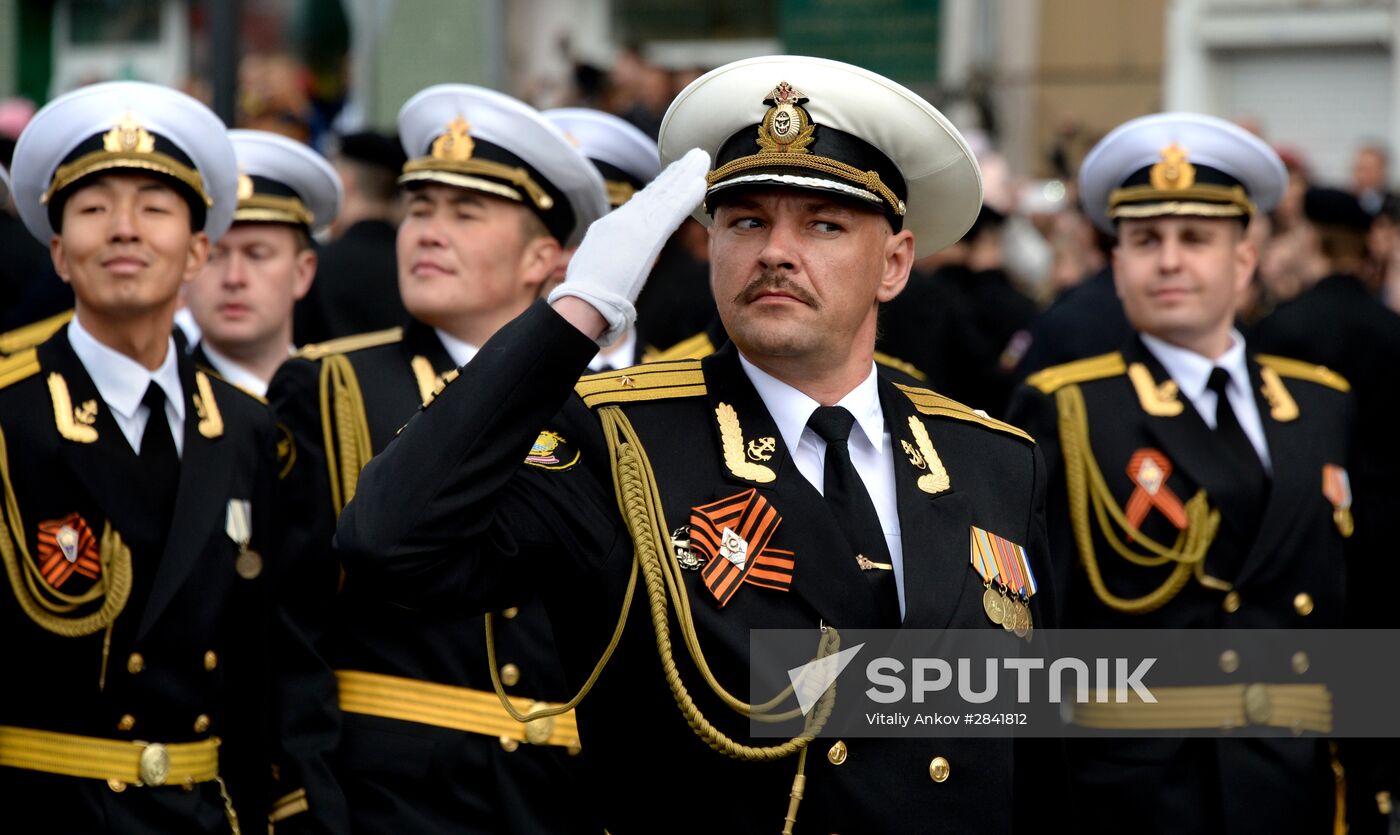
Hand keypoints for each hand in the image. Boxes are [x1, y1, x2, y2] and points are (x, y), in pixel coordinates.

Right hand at [548, 147, 709, 343]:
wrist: (585, 299)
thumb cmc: (587, 291)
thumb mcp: (595, 261)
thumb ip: (611, 252)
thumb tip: (617, 254)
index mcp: (613, 225)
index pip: (643, 201)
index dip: (662, 184)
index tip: (676, 172)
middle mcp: (626, 220)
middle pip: (657, 191)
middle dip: (677, 172)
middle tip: (695, 155)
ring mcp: (636, 225)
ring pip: (666, 194)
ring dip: (686, 175)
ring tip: (702, 158)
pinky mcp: (647, 236)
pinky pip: (671, 212)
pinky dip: (686, 196)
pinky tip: (699, 184)